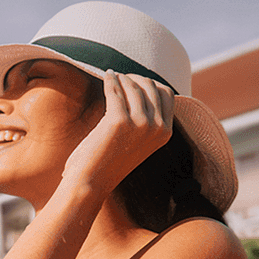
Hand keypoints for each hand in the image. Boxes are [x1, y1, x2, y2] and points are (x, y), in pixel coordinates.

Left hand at [62, 70, 172, 195]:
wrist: (91, 182)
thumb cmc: (109, 161)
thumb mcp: (138, 141)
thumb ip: (145, 120)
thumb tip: (141, 88)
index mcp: (165, 133)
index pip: (167, 94)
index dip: (151, 83)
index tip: (135, 80)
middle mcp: (157, 128)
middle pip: (151, 86)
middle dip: (136, 77)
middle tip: (121, 77)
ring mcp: (140, 124)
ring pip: (133, 86)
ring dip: (121, 78)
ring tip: (112, 77)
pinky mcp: (118, 121)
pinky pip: (115, 91)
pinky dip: (110, 80)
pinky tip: (106, 76)